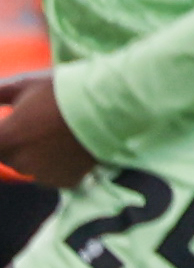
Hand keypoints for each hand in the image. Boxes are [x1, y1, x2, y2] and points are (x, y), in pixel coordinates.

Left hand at [0, 72, 92, 191]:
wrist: (110, 107)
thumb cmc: (62, 92)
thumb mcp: (24, 85)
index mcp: (3, 140)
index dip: (5, 131)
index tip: (18, 122)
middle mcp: (18, 163)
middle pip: (8, 154)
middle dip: (17, 141)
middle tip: (40, 122)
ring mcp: (42, 175)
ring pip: (30, 165)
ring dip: (36, 153)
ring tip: (56, 133)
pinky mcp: (65, 181)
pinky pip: (53, 174)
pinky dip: (58, 164)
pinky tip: (69, 146)